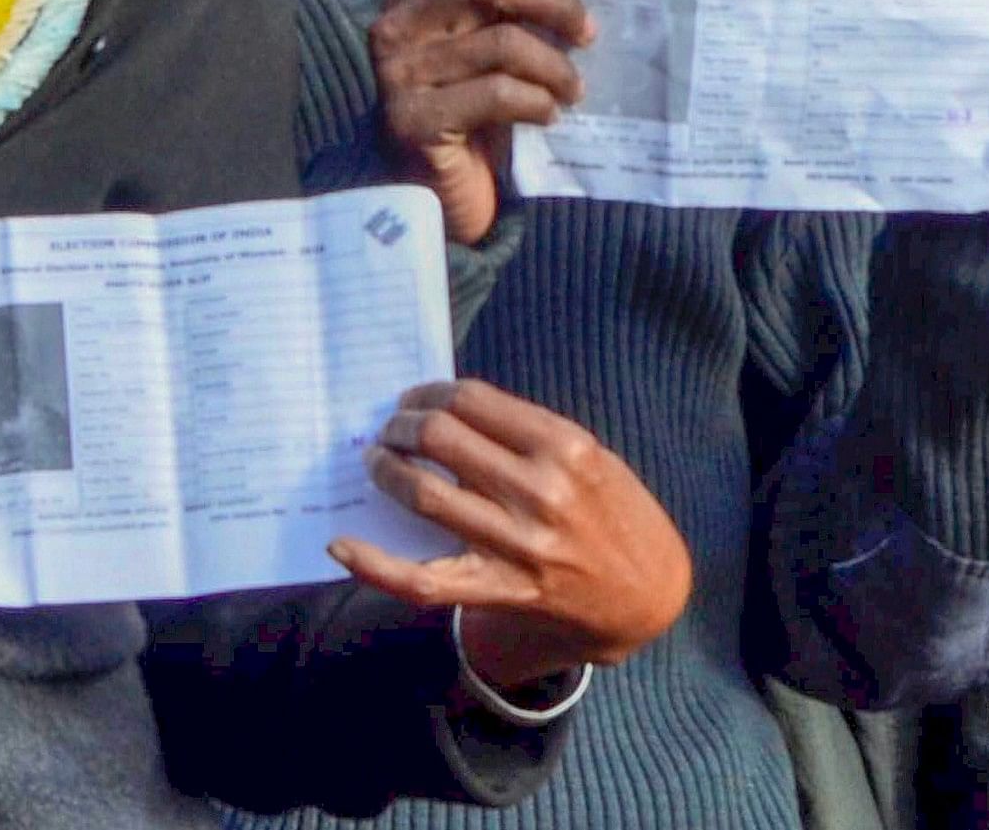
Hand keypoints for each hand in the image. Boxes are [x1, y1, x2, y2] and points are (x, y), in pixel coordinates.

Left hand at [340, 379, 692, 692]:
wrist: (647, 595)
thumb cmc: (617, 517)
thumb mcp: (593, 460)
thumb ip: (532, 437)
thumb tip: (453, 414)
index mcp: (566, 447)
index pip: (473, 401)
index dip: (430, 393)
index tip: (415, 398)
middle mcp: (540, 491)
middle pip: (442, 439)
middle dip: (401, 425)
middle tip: (391, 428)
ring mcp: (517, 544)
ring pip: (425, 495)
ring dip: (386, 469)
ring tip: (376, 459)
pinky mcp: (499, 590)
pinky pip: (421, 580)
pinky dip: (373, 563)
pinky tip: (341, 543)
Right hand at [371, 0, 597, 248]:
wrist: (434, 196)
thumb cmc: (471, 115)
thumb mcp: (489, 48)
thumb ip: (510, 8)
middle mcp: (395, 27)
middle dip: (556, 2)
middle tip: (590, 32)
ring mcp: (398, 75)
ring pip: (503, 43)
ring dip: (556, 66)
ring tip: (574, 90)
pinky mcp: (412, 121)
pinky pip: (497, 94)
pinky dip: (537, 102)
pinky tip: (548, 115)